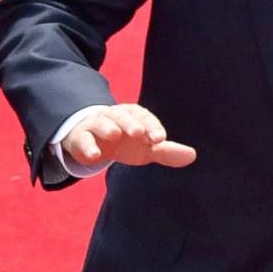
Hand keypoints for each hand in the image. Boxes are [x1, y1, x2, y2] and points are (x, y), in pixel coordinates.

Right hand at [61, 103, 196, 171]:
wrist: (93, 142)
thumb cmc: (125, 143)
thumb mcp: (145, 148)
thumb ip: (165, 151)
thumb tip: (192, 155)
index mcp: (133, 116)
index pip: (144, 117)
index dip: (152, 126)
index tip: (160, 139)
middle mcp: (115, 117)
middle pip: (123, 115)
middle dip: (131, 123)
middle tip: (139, 133)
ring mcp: (96, 125)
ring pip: (101, 122)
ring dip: (108, 127)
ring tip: (114, 134)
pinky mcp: (80, 138)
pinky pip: (83, 139)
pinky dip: (88, 146)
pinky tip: (95, 156)